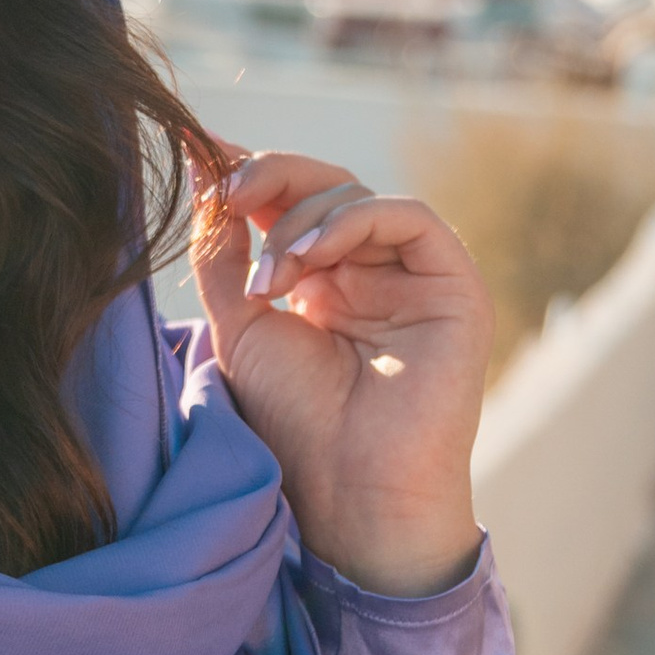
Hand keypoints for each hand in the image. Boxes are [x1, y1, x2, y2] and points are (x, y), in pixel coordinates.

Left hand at [192, 147, 491, 598]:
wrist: (351, 494)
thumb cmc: (294, 425)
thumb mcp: (240, 325)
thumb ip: (222, 251)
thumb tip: (200, 167)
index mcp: (324, 280)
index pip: (290, 200)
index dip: (250, 176)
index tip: (203, 160)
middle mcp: (372, 272)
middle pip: (325, 186)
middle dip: (270, 180)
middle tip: (228, 197)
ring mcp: (415, 277)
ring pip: (360, 197)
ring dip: (301, 222)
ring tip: (268, 282)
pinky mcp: (454, 286)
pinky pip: (410, 218)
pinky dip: (355, 221)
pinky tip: (312, 257)